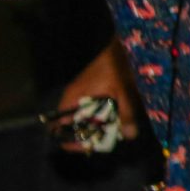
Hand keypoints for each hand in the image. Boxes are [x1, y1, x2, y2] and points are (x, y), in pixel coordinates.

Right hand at [52, 39, 141, 154]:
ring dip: (100, 126)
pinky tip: (118, 117)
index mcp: (72, 100)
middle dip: (91, 136)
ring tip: (117, 131)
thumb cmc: (113, 64)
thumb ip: (126, 112)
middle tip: (109, 140)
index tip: (88, 147)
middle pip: (75, 127)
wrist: (113, 43)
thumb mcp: (122, 89)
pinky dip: (104, 116)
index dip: (70, 141)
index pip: (58, 127)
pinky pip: (94, 110)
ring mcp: (82, 97)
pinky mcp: (92, 93)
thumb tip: (130, 135)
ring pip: (87, 119)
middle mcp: (73, 101)